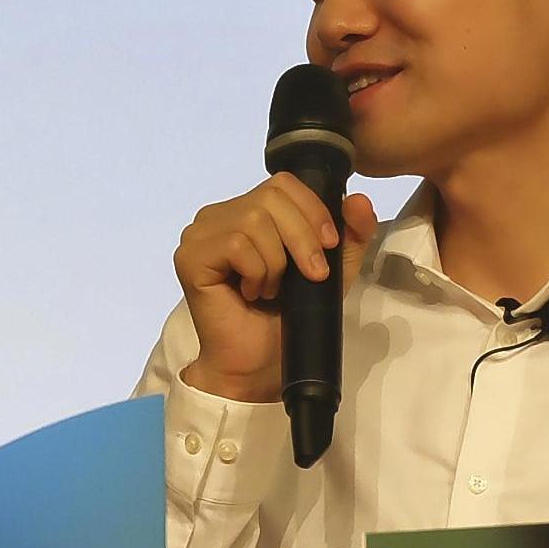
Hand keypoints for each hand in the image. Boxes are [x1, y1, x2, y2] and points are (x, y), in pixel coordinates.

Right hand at [172, 171, 364, 402]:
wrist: (259, 364)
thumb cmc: (289, 317)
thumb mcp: (332, 270)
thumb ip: (350, 234)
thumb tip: (359, 200)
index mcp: (248, 210)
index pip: (282, 183)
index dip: (312, 209)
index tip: (329, 246)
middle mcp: (219, 215)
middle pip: (270, 197)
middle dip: (302, 237)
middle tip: (309, 276)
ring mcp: (199, 234)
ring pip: (253, 220)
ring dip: (276, 262)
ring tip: (272, 289)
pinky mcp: (189, 257)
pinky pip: (235, 245)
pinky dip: (256, 272)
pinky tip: (252, 293)